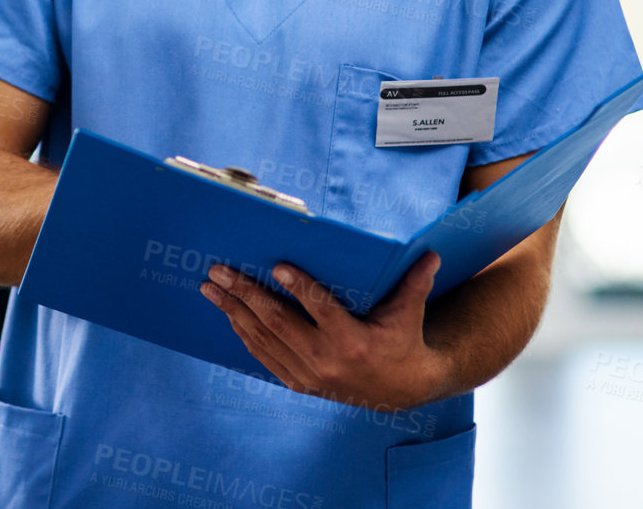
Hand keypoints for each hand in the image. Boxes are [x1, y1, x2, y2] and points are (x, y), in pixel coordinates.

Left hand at [199, 252, 450, 410]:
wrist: (400, 390)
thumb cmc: (402, 340)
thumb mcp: (409, 312)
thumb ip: (415, 282)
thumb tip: (431, 252)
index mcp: (354, 340)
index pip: (322, 309)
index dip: (300, 288)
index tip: (277, 266)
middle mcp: (327, 360)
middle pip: (279, 322)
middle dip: (245, 294)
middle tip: (219, 270)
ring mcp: (309, 374)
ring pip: (264, 338)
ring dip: (234, 311)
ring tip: (211, 288)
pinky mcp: (299, 383)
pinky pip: (265, 356)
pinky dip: (244, 334)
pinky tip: (229, 314)